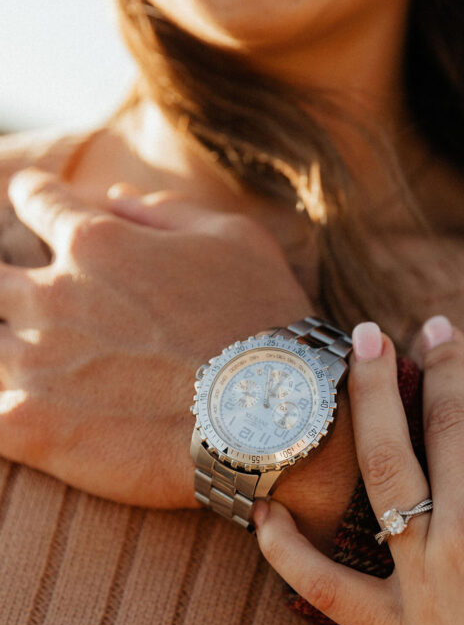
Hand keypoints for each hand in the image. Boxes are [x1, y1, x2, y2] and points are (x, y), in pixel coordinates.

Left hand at [0, 168, 319, 507]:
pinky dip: (0, 406)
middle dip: (1, 277)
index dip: (37, 200)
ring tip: (31, 356)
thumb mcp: (234, 239)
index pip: (36, 201)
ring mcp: (35, 363)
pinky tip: (20, 411)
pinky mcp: (31, 426)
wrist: (275, 420)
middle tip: (36, 301)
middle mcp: (53, 296)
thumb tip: (116, 198)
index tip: (41, 209)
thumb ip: (165, 212)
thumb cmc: (265, 323)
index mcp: (95, 242)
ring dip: (4, 343)